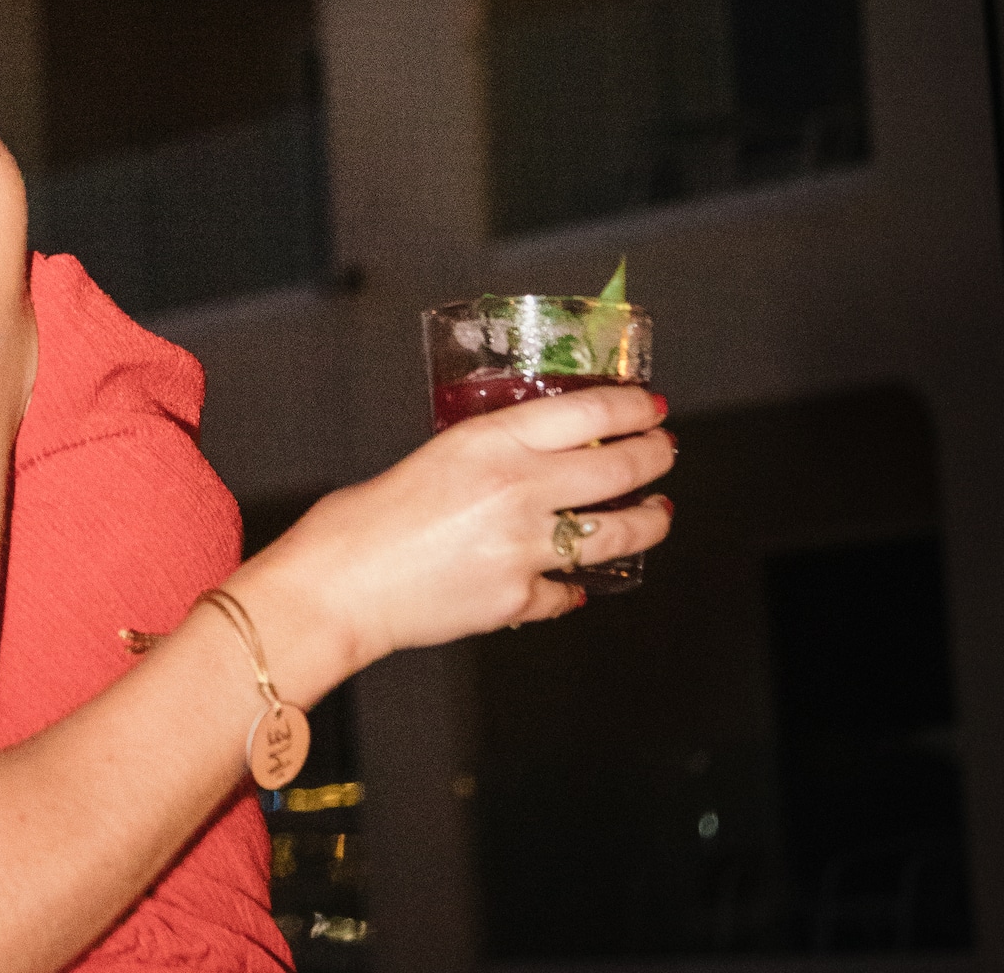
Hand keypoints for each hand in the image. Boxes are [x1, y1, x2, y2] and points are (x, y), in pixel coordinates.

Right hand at [242, 387, 672, 699]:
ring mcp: (527, 549)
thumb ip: (486, 454)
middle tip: (665, 450)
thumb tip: (526, 460)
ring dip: (647, 522)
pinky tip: (574, 581)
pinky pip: (567, 590)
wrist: (338, 587)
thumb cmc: (360, 519)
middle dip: (655, 456)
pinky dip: (573, 585)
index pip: (589, 413)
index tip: (650, 405)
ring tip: (657, 514)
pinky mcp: (521, 598)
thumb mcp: (431, 456)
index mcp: (490, 442)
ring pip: (617, 533)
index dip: (632, 406)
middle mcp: (520, 490)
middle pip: (620, 469)